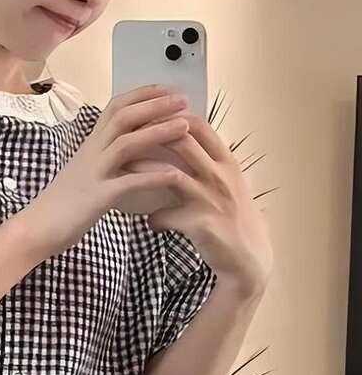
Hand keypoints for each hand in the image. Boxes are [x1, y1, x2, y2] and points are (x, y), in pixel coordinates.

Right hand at [19, 84, 192, 261]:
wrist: (37, 226)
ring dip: (157, 132)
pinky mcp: (97, 196)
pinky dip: (153, 177)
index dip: (141, 95)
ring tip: (185, 125)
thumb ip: (107, 158)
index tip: (166, 88)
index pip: (115, 108)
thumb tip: (131, 150)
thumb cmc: (64, 202)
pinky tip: (175, 176)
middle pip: (123, 118)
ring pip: (126, 143)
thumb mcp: (86, 171)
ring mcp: (93, 172)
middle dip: (154, 105)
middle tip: (183, 99)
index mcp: (90, 144)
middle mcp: (91, 152)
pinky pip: (128, 182)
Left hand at [123, 113, 274, 295]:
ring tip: (123, 171)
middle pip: (182, 141)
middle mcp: (221, 176)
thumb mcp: (225, 182)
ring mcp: (212, 200)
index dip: (169, 116)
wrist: (251, 258)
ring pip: (171, 174)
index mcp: (226, 162)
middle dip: (150, 136)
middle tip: (124, 138)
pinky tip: (149, 220)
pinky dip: (154, 217)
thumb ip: (204, 161)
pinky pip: (167, 215)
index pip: (199, 125)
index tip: (145, 116)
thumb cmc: (232, 215)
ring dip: (143, 170)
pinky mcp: (202, 225)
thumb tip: (170, 139)